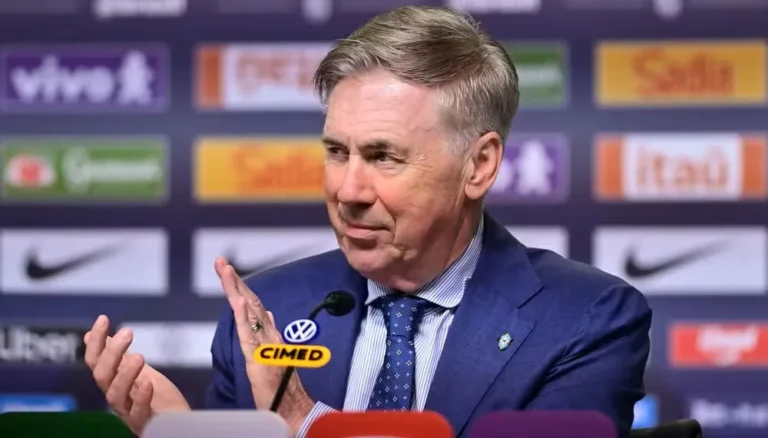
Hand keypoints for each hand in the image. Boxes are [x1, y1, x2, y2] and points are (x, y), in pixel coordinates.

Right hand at [84, 315, 190, 435]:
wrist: (179, 423)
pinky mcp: (146, 423)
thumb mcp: (138, 371)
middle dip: (112, 353)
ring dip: (125, 374)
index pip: (96, 362)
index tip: (103, 319)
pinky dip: (141, 399)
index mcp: (113, 383)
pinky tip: (148, 383)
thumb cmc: (157, 399)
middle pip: (102, 377)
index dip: (97, 342)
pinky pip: (137, 414)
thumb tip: (91, 335)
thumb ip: (117, 356)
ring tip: (138, 356)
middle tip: (128, 332)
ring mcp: (129, 412)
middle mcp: (117, 398)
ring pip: (115, 396)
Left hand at [215, 257, 313, 435]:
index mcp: (269, 334)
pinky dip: (242, 314)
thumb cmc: (281, 386)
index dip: (240, 286)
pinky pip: (249, 332)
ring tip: (225, 270)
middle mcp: (268, 334)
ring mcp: (264, 343)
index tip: (227, 269)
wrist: (293, 407)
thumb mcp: (272, 355)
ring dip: (236, 289)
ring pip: (248, 311)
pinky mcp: (259, 356)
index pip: (252, 305)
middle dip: (234, 280)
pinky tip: (235, 299)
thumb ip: (270, 333)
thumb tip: (266, 312)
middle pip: (249, 301)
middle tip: (220, 261)